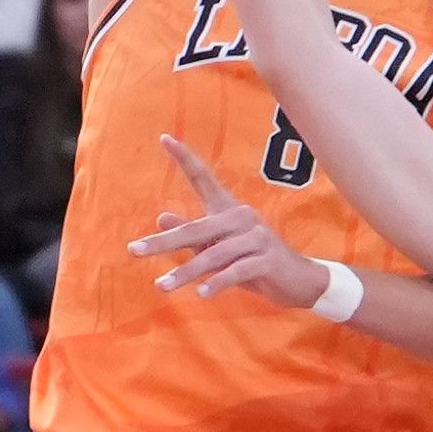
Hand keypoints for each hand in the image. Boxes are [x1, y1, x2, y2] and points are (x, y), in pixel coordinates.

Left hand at [129, 138, 315, 312]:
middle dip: (164, 241)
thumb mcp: (220, 248)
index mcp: (229, 210)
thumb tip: (161, 217)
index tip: (165, 138)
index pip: (204, 178)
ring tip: (162, 286)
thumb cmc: (254, 263)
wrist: (298, 282)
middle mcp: (242, 217)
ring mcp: (257, 237)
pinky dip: (217, 282)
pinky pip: (236, 271)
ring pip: (214, 254)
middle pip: (197, 228)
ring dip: (186, 272)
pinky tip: (201, 294)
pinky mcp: (267, 259)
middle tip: (134, 250)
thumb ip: (193, 236)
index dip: (185, 158)